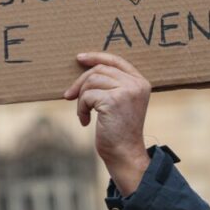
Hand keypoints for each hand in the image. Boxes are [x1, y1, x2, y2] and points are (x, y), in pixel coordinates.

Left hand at [63, 52, 151, 194]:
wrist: (124, 153)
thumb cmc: (119, 131)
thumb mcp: (120, 103)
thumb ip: (113, 85)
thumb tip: (86, 69)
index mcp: (141, 82)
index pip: (117, 60)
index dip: (97, 56)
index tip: (80, 58)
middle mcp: (136, 84)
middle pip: (100, 69)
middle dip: (81, 82)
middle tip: (68, 96)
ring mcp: (126, 91)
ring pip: (91, 81)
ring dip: (81, 98)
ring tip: (83, 114)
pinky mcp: (113, 100)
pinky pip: (87, 96)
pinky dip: (81, 109)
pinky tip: (85, 121)